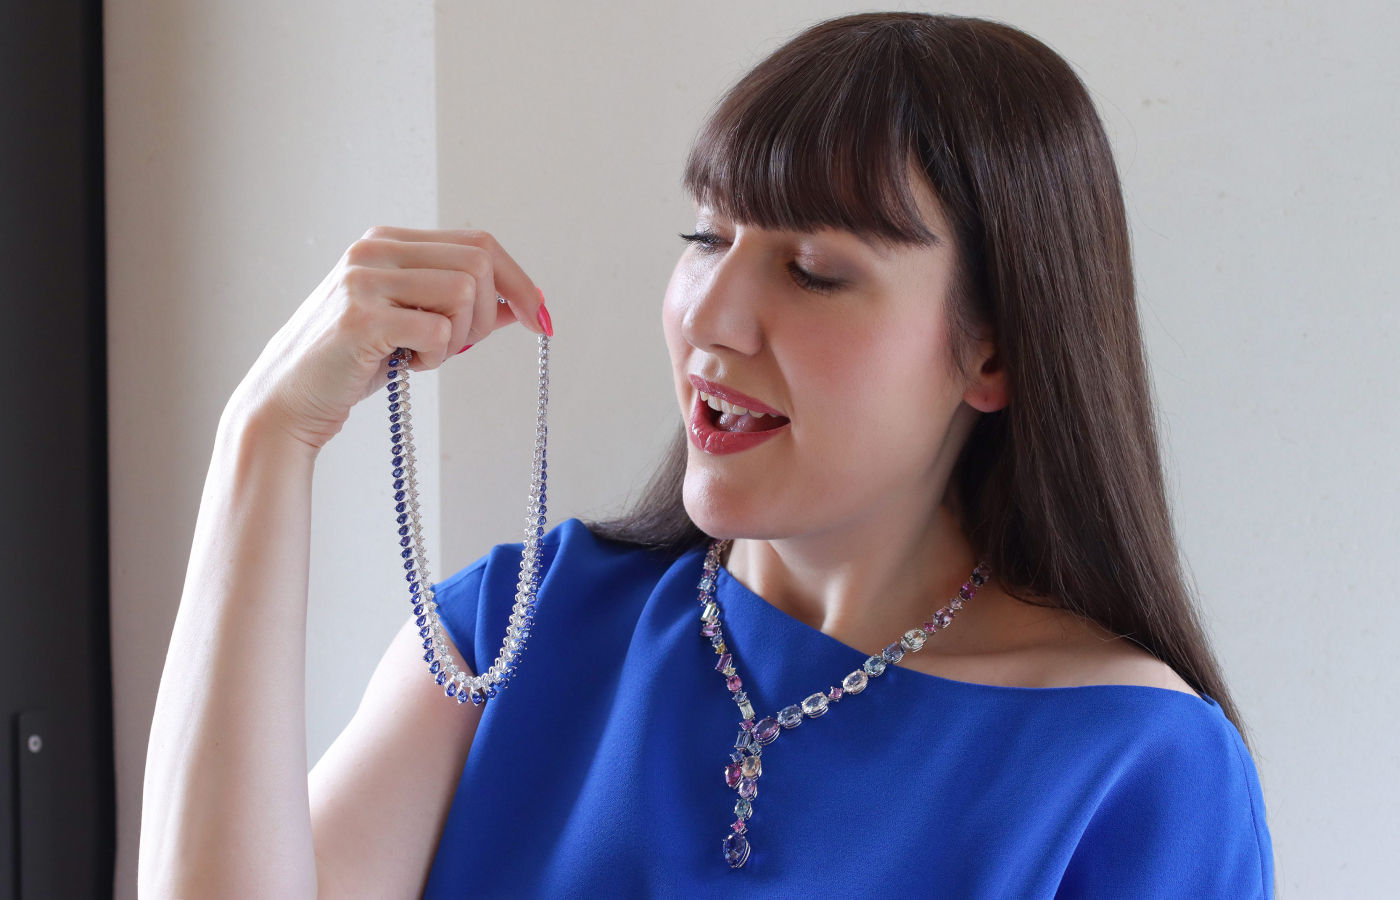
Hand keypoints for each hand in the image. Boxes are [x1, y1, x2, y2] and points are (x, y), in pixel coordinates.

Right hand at [226, 227, 548, 449]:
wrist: (288, 400)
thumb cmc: (352, 364)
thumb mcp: (410, 325)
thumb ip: (456, 307)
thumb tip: (515, 305)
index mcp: (388, 242)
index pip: (477, 243)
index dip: (518, 280)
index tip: (539, 318)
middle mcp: (374, 250)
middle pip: (479, 261)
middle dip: (488, 312)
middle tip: (460, 347)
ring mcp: (365, 280)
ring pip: (464, 291)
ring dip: (461, 336)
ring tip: (426, 356)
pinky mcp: (362, 319)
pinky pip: (439, 330)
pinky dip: (438, 356)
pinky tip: (409, 365)